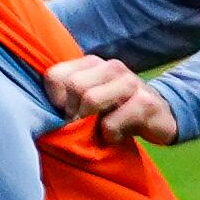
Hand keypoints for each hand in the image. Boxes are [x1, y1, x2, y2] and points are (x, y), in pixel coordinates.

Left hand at [44, 53, 179, 145]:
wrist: (161, 116)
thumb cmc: (116, 110)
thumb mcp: (90, 98)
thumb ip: (67, 97)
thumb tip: (39, 112)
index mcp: (92, 63)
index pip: (54, 75)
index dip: (55, 100)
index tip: (67, 114)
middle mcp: (111, 66)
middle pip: (73, 87)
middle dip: (73, 114)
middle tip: (84, 125)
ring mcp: (130, 82)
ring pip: (90, 100)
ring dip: (90, 124)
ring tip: (99, 129)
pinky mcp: (145, 102)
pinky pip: (111, 123)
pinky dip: (110, 136)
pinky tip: (118, 135)